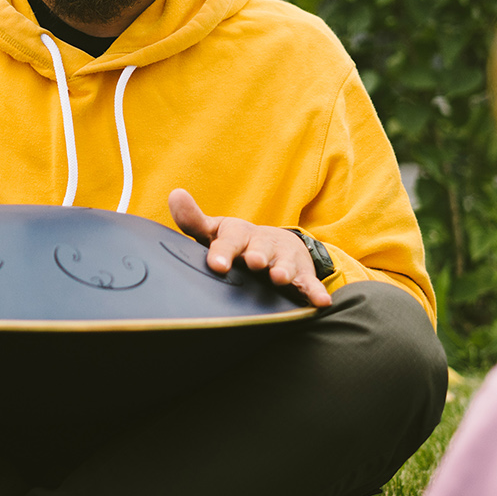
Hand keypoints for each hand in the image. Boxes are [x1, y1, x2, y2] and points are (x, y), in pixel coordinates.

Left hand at [167, 188, 331, 307]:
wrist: (275, 243)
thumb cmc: (237, 241)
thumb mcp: (215, 232)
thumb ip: (193, 221)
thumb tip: (175, 194)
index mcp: (237, 234)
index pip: (228, 240)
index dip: (222, 251)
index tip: (216, 264)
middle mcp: (261, 244)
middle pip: (260, 249)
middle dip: (257, 255)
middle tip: (254, 262)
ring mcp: (282, 259)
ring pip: (284, 264)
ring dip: (283, 270)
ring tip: (279, 278)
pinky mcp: (301, 273)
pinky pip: (308, 283)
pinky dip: (315, 291)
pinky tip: (321, 301)